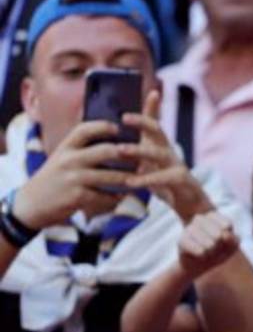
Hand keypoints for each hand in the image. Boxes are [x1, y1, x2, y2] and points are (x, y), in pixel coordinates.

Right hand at [11, 120, 132, 227]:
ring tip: (139, 179)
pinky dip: (115, 198)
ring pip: (111, 176)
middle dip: (127, 155)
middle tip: (142, 158)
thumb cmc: (52, 179)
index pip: (84, 129)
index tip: (119, 128)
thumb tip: (109, 138)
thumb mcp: (60, 159)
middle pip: (106, 151)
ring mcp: (72, 179)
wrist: (30, 205)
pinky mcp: (76, 197)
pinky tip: (122, 197)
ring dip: (128, 179)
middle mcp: (68, 160)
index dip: (103, 126)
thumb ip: (80, 149)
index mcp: (65, 148)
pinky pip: (104, 196)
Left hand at [121, 89, 212, 220]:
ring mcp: (178, 165)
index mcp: (160, 147)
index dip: (153, 107)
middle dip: (143, 121)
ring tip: (121, 149)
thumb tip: (110, 148)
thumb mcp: (148, 168)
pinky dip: (147, 179)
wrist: (191, 207)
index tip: (149, 92)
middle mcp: (170, 152)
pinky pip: (166, 177)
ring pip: (160, 152)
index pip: (155, 124)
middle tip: (124, 117)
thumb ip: (135, 158)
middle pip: (159, 131)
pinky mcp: (182, 181)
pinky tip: (131, 182)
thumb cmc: (166, 186)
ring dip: (140, 150)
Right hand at [177, 210, 238, 279]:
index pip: (227, 225)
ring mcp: (189, 228)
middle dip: (220, 246)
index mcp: (213, 216)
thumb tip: (225, 235)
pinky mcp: (181, 240)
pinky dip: (204, 256)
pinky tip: (201, 255)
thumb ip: (233, 240)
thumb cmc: (217, 252)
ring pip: (210, 244)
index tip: (224, 240)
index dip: (229, 238)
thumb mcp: (231, 247)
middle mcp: (199, 218)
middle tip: (214, 248)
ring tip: (207, 252)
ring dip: (212, 252)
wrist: (197, 265)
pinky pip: (200, 251)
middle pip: (218, 235)